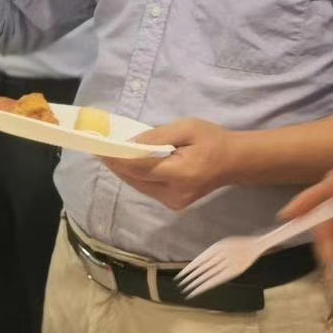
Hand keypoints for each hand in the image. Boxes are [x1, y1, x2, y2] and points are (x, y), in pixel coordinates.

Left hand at [103, 118, 238, 209]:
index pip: (140, 168)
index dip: (118, 159)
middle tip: (97, 148)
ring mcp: (174, 202)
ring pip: (138, 185)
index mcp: (181, 174)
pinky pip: (146, 188)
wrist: (235, 162)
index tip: (99, 148)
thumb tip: (131, 143)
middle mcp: (175, 194)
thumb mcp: (187, 128)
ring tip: (107, 154)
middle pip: (135, 179)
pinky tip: (125, 164)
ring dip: (122, 171)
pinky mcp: (173, 204)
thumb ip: (158, 136)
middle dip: (115, 164)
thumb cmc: (213, 140)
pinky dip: (134, 176)